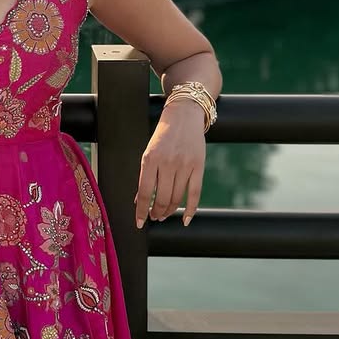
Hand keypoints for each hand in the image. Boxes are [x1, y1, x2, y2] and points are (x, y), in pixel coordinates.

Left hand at [134, 99, 206, 227]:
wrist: (184, 115)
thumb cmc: (163, 136)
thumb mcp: (149, 152)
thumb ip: (145, 176)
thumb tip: (139, 201)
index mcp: (150, 159)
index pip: (144, 192)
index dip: (141, 211)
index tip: (140, 222)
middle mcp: (167, 163)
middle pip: (161, 198)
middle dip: (156, 212)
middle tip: (154, 217)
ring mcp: (184, 165)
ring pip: (177, 198)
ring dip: (169, 211)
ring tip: (164, 214)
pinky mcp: (198, 166)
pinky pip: (195, 194)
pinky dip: (190, 210)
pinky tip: (185, 219)